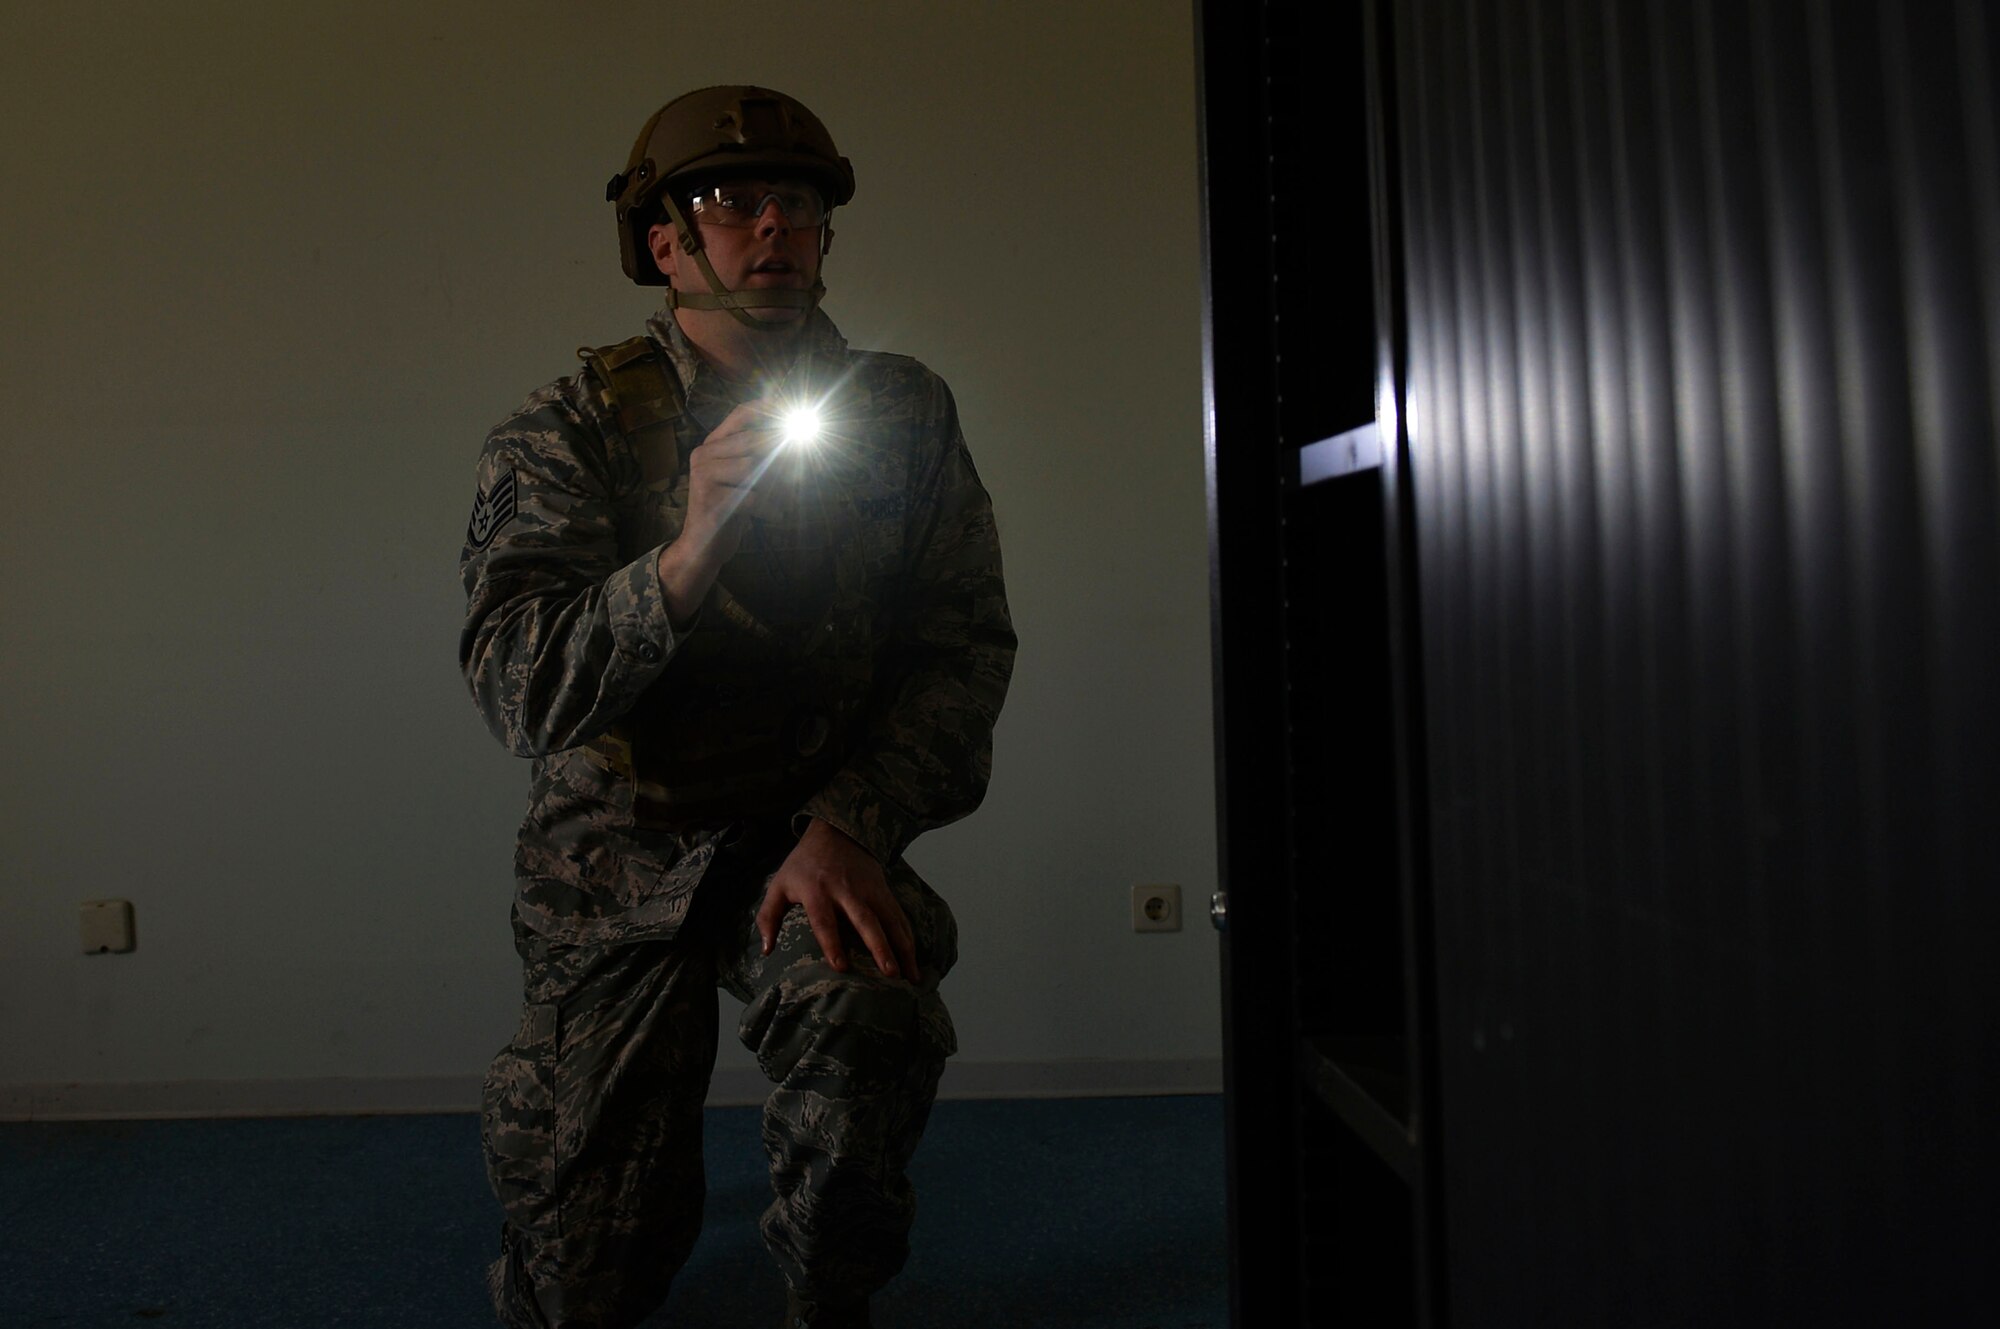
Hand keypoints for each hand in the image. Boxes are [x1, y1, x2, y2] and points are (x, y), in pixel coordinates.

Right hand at [681, 399, 789, 555]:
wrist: (702, 547)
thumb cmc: (729, 509)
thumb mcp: (743, 480)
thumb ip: (760, 456)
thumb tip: (796, 439)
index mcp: (712, 445)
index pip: (740, 414)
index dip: (769, 408)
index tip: (796, 412)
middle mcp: (704, 456)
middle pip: (752, 441)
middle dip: (782, 455)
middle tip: (802, 471)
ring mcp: (704, 478)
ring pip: (753, 468)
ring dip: (777, 485)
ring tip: (785, 499)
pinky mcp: (711, 502)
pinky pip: (753, 498)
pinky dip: (770, 508)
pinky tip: (776, 515)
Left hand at [757, 819, 921, 982]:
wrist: (835, 831)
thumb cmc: (803, 864)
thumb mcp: (779, 884)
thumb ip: (768, 916)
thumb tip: (766, 950)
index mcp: (817, 890)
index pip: (825, 920)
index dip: (832, 943)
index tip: (842, 967)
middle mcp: (846, 891)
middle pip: (865, 921)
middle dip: (879, 947)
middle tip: (889, 973)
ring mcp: (869, 890)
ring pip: (889, 920)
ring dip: (902, 947)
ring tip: (911, 976)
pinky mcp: (883, 890)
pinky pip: (899, 916)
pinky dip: (909, 938)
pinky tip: (914, 960)